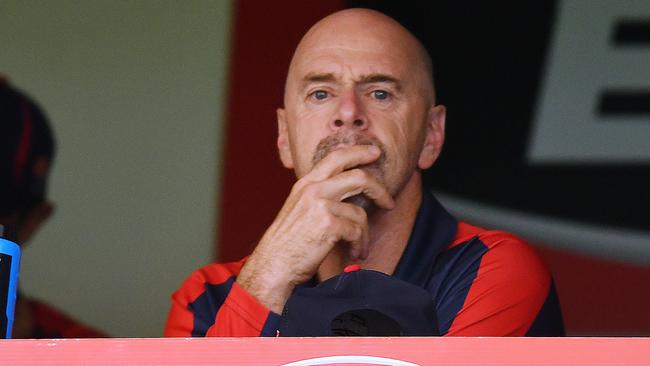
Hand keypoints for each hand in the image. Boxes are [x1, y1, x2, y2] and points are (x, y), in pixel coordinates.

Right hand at [236, 145, 394, 312]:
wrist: (273, 265)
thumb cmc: (288, 243)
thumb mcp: (299, 209)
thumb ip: (318, 196)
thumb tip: (348, 194)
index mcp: (306, 184)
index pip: (336, 158)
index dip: (358, 153)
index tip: (374, 152)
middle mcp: (313, 189)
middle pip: (358, 177)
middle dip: (379, 189)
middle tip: (389, 202)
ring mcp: (321, 205)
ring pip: (360, 212)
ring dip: (365, 234)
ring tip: (360, 248)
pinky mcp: (329, 224)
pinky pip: (357, 231)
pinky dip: (359, 245)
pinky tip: (354, 254)